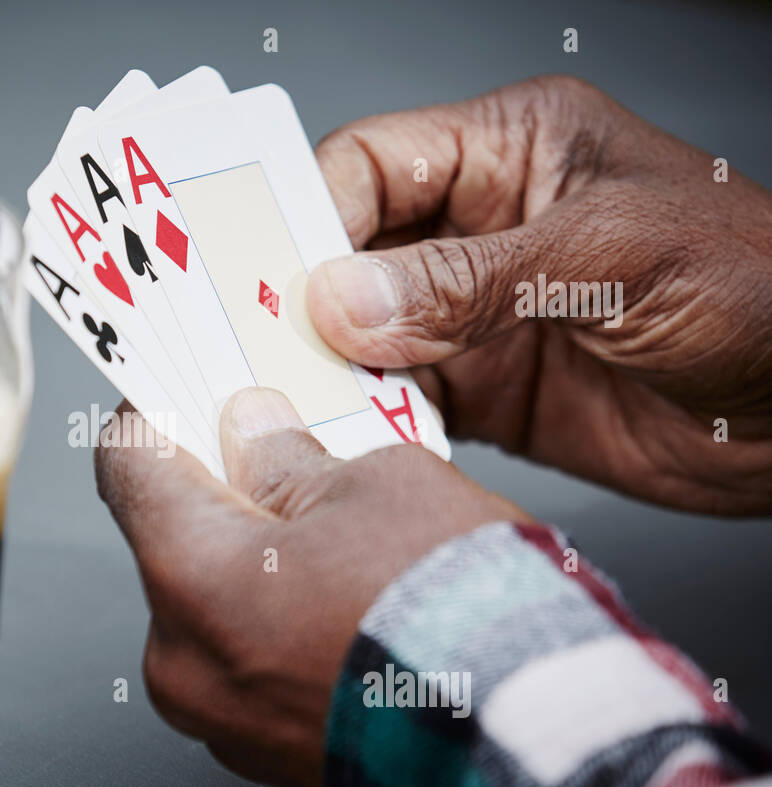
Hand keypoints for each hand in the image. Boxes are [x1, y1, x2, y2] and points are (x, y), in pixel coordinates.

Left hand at [94, 389, 526, 786]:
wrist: (534, 746)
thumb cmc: (459, 618)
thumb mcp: (378, 483)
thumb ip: (290, 454)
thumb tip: (254, 433)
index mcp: (188, 576)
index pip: (128, 466)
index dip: (157, 415)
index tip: (181, 391)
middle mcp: (183, 660)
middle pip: (173, 542)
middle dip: (221, 492)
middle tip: (278, 452)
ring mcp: (223, 721)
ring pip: (216, 609)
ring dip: (256, 563)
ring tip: (336, 533)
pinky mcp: (268, 758)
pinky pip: (253, 666)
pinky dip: (281, 626)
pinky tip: (348, 601)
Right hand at [305, 75, 771, 514]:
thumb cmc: (760, 288)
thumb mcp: (611, 258)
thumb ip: (472, 280)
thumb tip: (343, 302)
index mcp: (511, 153)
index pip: (372, 163)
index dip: (315, 213)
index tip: (277, 277)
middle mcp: (481, 229)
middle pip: (351, 250)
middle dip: (305, 295)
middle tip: (259, 344)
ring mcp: (477, 314)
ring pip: (363, 332)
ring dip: (329, 366)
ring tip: (295, 401)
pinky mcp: (485, 390)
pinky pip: (400, 399)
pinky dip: (370, 419)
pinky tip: (352, 437)